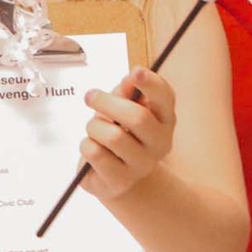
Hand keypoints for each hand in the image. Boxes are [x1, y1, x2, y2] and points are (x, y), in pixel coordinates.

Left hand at [78, 67, 176, 200]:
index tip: (135, 71)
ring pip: (112, 136)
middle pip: (137, 117)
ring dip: (94, 127)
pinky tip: (92, 150)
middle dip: (107, 102)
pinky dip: (86, 146)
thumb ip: (125, 93)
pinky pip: (95, 153)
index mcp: (165, 119)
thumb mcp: (122, 110)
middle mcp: (160, 142)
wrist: (119, 179)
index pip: (165, 98)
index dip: (151, 83)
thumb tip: (130, 78)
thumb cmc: (121, 135)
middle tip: (90, 96)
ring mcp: (142, 164)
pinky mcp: (120, 180)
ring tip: (94, 131)